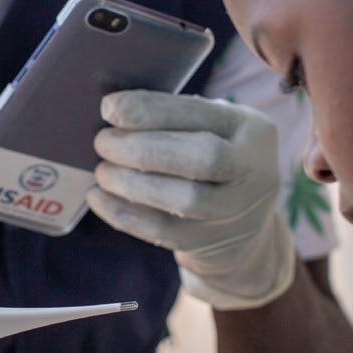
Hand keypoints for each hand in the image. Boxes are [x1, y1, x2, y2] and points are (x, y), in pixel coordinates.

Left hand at [87, 91, 295, 309]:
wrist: (244, 225)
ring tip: (102, 171)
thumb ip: (176, 118)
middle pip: (203, 158)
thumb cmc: (213, 159)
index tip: (110, 108)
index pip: (202, 114)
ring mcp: (236, 212)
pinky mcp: (211, 243)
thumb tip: (115, 111)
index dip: (152, 110)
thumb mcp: (213, 129)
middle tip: (103, 142)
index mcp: (253, 130)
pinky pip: (163, 231)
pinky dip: (124, 213)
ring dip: (133, 183)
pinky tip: (98, 197)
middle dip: (145, 149)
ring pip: (186, 200)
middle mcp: (255, 171)